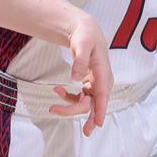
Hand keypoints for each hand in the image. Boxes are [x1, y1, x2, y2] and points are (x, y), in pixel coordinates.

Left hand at [49, 12, 110, 135]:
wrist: (87, 32)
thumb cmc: (86, 37)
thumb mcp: (82, 45)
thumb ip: (80, 61)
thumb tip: (75, 79)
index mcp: (104, 74)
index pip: (102, 96)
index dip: (100, 111)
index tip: (98, 125)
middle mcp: (103, 83)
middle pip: (91, 104)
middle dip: (73, 111)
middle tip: (53, 110)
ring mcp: (96, 86)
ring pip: (85, 104)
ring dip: (69, 106)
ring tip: (52, 106)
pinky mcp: (90, 86)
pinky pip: (80, 98)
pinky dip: (67, 97)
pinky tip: (57, 89)